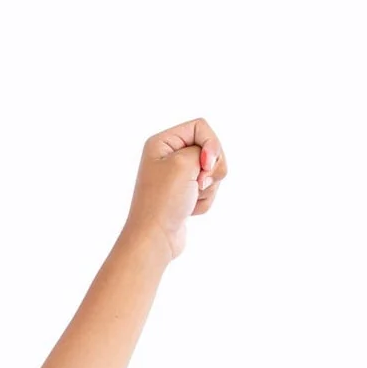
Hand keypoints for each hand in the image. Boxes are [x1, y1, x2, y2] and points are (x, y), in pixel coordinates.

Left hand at [126, 117, 226, 261]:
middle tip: (200, 184)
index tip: (206, 163)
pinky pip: (207, 190)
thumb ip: (206, 150)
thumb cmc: (163, 201)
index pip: (200, 127)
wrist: (154, 240)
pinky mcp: (184, 195)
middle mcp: (168, 157)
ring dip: (208, 188)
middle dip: (212, 168)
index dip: (211, 143)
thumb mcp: (185, 163)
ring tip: (191, 200)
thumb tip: (210, 162)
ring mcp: (177, 177)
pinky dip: (203, 201)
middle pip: (210, 149)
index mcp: (162, 143)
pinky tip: (188, 211)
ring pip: (212, 171)